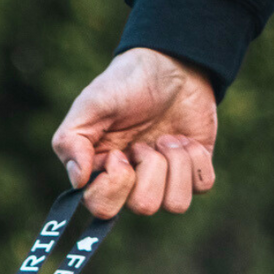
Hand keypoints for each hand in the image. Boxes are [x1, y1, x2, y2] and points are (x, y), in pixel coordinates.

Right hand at [51, 48, 217, 216]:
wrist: (169, 63)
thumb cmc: (123, 85)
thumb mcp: (88, 106)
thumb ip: (70, 143)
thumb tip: (78, 181)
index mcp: (102, 178)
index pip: (104, 210)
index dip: (116, 183)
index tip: (118, 154)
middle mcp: (132, 187)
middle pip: (144, 207)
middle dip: (150, 168)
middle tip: (144, 143)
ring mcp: (165, 182)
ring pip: (176, 203)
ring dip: (175, 163)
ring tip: (167, 139)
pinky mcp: (194, 172)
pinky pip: (202, 186)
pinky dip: (196, 158)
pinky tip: (185, 140)